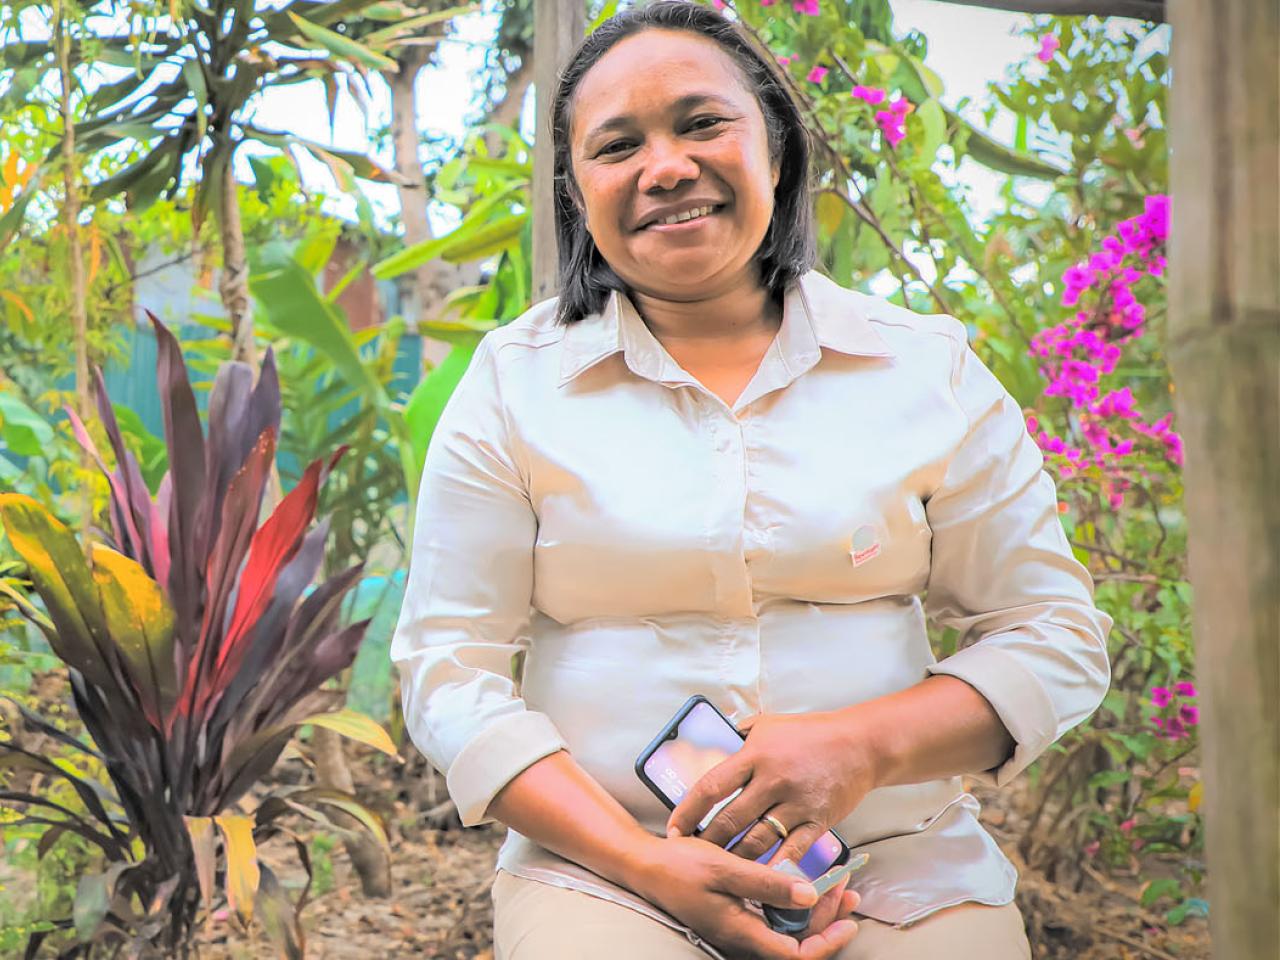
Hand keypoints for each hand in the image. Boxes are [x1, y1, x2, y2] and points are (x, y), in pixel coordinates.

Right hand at [629, 834, 859, 959]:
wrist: (646, 865)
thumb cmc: (680, 866)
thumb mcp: (724, 868)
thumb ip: (766, 884)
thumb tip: (809, 896)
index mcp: (741, 932)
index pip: (796, 954)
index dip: (826, 941)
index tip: (848, 919)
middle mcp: (743, 937)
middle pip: (797, 943)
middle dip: (828, 919)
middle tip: (848, 888)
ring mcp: (741, 928)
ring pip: (789, 930)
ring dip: (815, 911)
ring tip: (835, 884)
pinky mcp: (737, 915)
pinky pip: (775, 918)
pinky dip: (795, 902)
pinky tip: (804, 881)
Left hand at [665, 710, 877, 868]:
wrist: (861, 744)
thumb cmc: (811, 732)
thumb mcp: (769, 723)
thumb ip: (739, 735)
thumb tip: (712, 741)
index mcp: (755, 755)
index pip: (711, 787)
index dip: (688, 811)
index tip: (675, 828)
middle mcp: (772, 780)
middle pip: (730, 820)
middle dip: (708, 841)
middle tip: (694, 855)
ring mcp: (795, 803)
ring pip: (756, 841)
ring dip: (735, 857)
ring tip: (720, 868)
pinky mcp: (817, 821)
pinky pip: (791, 851)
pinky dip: (773, 868)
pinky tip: (758, 879)